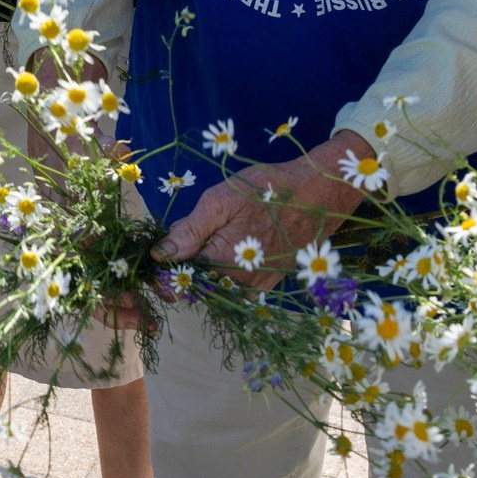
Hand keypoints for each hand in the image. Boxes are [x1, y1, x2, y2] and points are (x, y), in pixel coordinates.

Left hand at [154, 131, 370, 288]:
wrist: (319, 195)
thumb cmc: (267, 191)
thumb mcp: (220, 201)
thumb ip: (189, 231)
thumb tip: (159, 254)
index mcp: (223, 265)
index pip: (179, 281)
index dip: (164, 269)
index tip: (157, 252)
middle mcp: (240, 284)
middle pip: (196, 283)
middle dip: (185, 263)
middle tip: (189, 231)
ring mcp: (257, 286)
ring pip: (216, 283)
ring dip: (205, 265)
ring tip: (216, 232)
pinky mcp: (269, 282)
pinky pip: (236, 282)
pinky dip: (225, 267)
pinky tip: (231, 241)